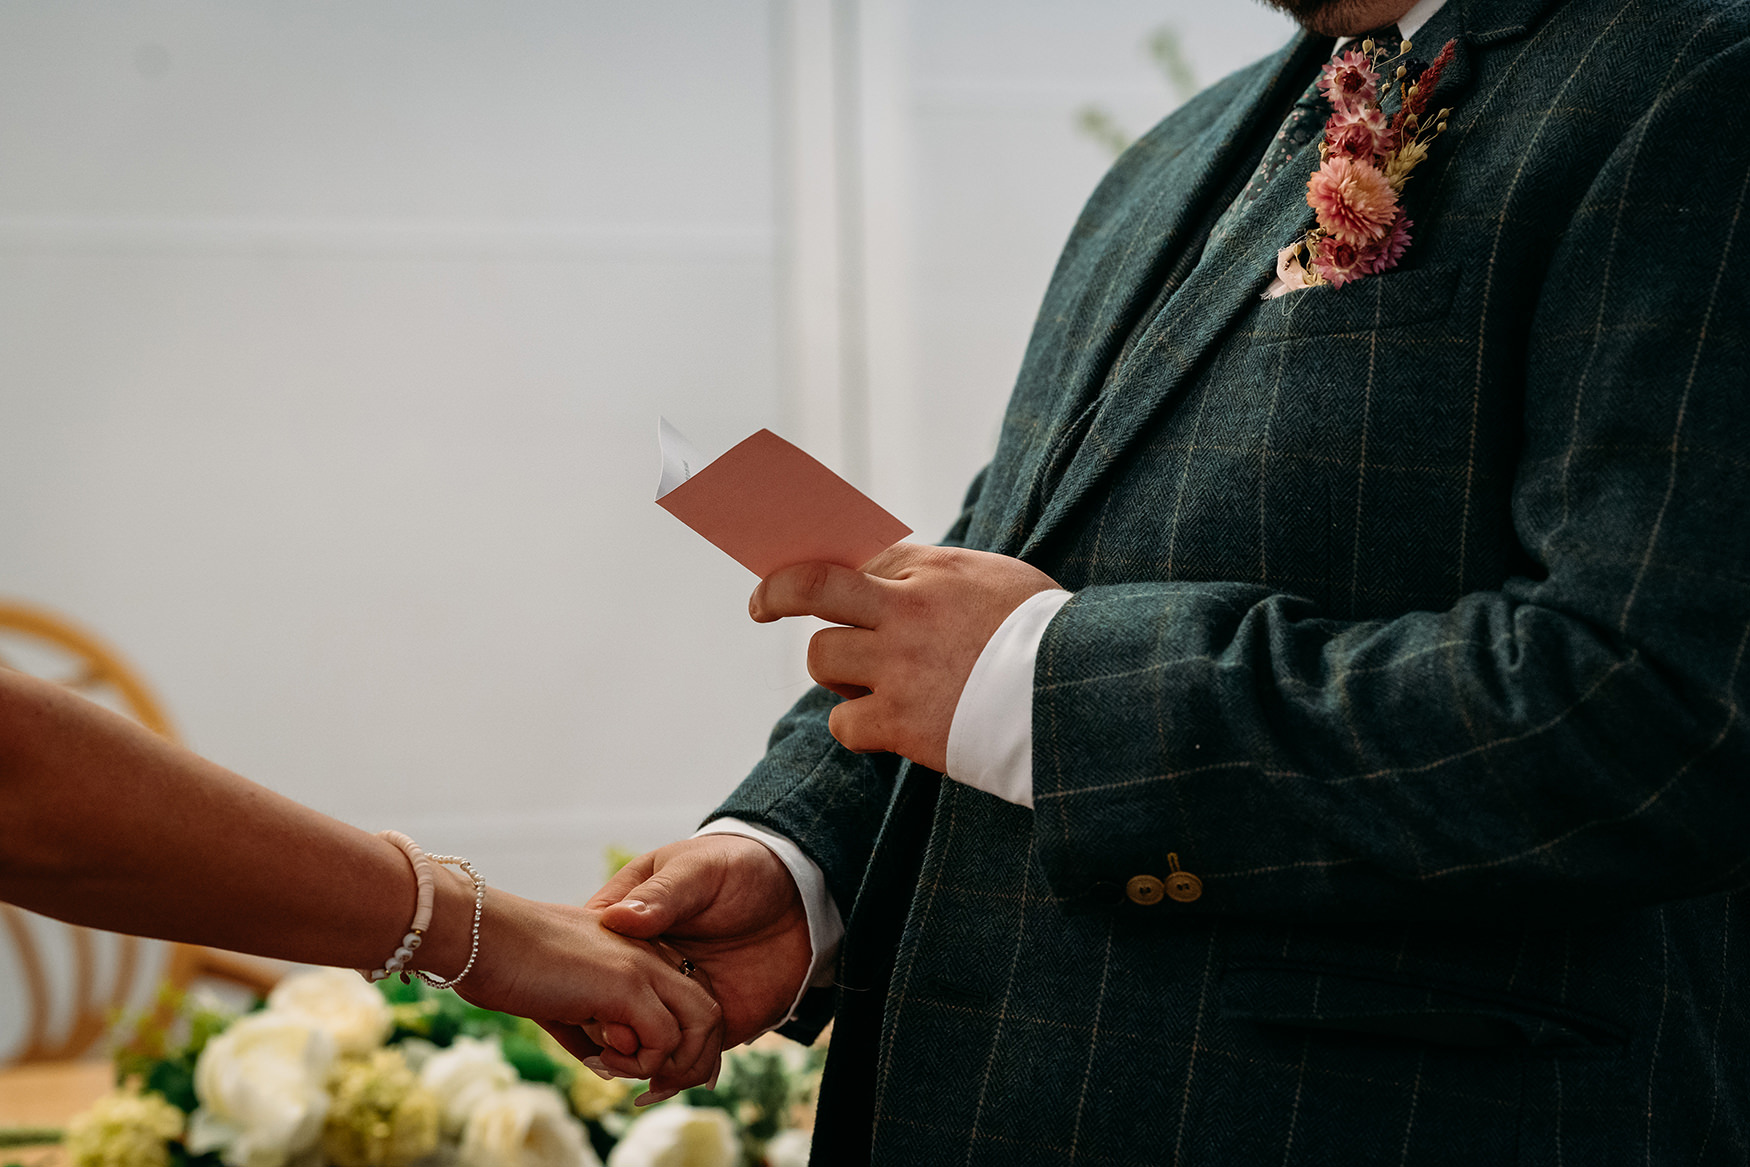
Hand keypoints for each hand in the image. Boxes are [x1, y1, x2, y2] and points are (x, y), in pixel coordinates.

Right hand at [452, 891, 723, 1095]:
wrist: (479, 932)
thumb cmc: (508, 964)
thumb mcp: (561, 997)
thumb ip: (590, 1025)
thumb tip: (606, 1065)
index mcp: (639, 948)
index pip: (691, 996)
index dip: (685, 1041)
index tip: (659, 1074)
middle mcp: (651, 952)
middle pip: (710, 1012)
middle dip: (692, 1060)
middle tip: (653, 1086)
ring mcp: (643, 965)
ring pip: (702, 1025)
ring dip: (668, 1063)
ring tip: (619, 1067)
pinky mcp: (626, 984)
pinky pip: (663, 1040)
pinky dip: (639, 1063)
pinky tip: (601, 1058)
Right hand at [591, 835, 812, 1102]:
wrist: (797, 894)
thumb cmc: (739, 866)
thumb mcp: (698, 871)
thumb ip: (661, 896)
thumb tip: (617, 919)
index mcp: (630, 920)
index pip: (590, 957)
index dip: (584, 985)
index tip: (594, 1005)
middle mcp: (643, 961)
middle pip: (608, 1006)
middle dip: (608, 1035)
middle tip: (617, 1050)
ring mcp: (672, 992)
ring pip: (642, 1038)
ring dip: (639, 1060)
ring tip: (644, 1072)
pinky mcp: (705, 1016)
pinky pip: (682, 1052)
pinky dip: (675, 1069)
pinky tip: (667, 1079)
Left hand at [750, 543, 1060, 771]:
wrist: (1077, 696)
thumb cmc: (1047, 638)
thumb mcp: (999, 580)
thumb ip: (943, 575)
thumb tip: (896, 574)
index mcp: (934, 569)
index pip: (858, 557)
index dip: (828, 568)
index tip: (800, 576)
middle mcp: (907, 610)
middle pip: (812, 587)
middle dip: (777, 592)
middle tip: (762, 605)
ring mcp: (900, 666)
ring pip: (823, 659)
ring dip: (837, 673)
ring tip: (868, 683)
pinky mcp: (902, 721)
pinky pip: (843, 721)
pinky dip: (856, 725)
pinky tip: (885, 725)